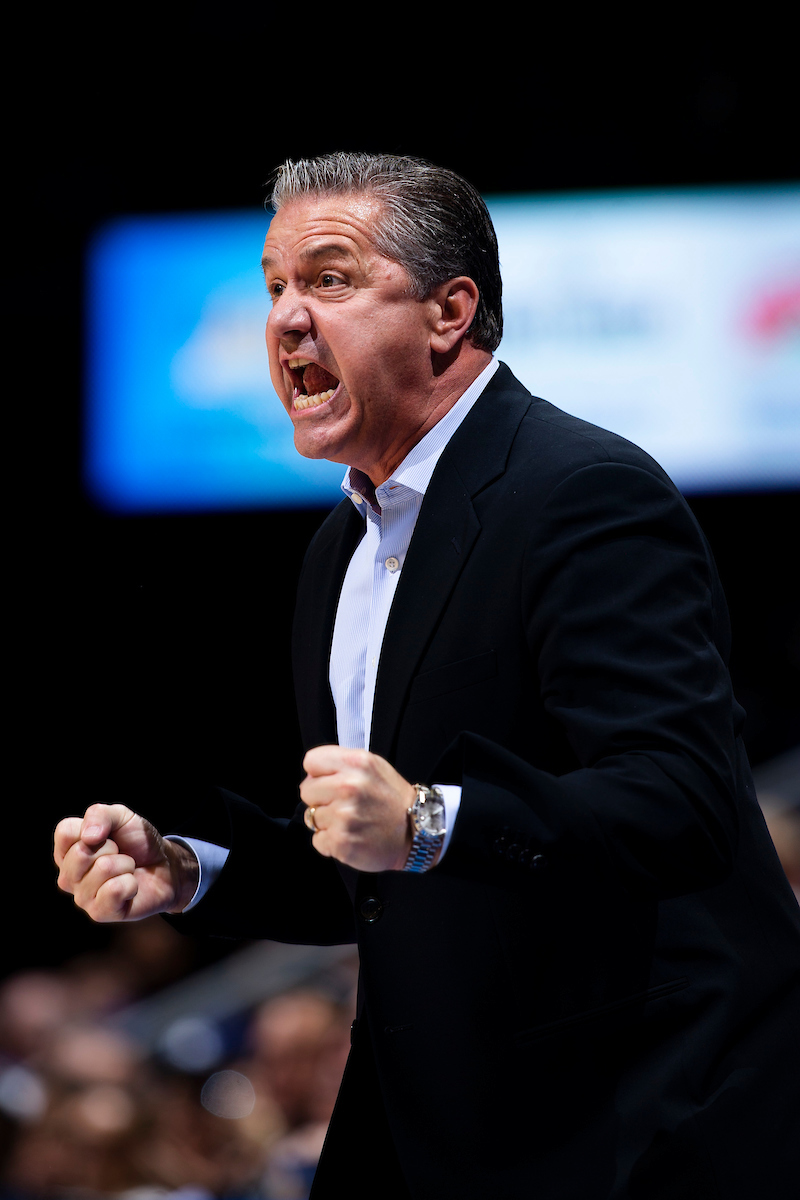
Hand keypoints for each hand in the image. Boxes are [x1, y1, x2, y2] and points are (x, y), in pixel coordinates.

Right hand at [54, 804, 198, 921]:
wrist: (165, 866)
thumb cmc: (138, 842)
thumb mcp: (121, 816)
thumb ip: (99, 814)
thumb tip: (88, 837)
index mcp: (68, 850)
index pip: (65, 832)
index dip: (95, 827)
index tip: (108, 834)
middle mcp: (69, 876)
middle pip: (81, 852)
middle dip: (113, 847)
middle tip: (120, 853)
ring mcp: (82, 897)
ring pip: (103, 869)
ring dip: (125, 864)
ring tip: (127, 869)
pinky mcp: (99, 913)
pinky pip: (114, 890)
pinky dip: (131, 883)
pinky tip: (130, 886)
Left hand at [300, 746, 415, 871]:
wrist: (415, 833)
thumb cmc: (393, 800)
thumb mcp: (374, 766)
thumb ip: (343, 764)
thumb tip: (312, 773)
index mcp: (356, 763)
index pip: (311, 761)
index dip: (318, 774)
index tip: (330, 781)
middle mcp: (349, 786)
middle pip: (306, 790)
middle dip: (321, 798)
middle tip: (344, 804)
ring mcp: (344, 815)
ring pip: (312, 817)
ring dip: (327, 822)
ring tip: (352, 821)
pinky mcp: (341, 841)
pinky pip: (317, 840)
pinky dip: (330, 842)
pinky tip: (351, 835)